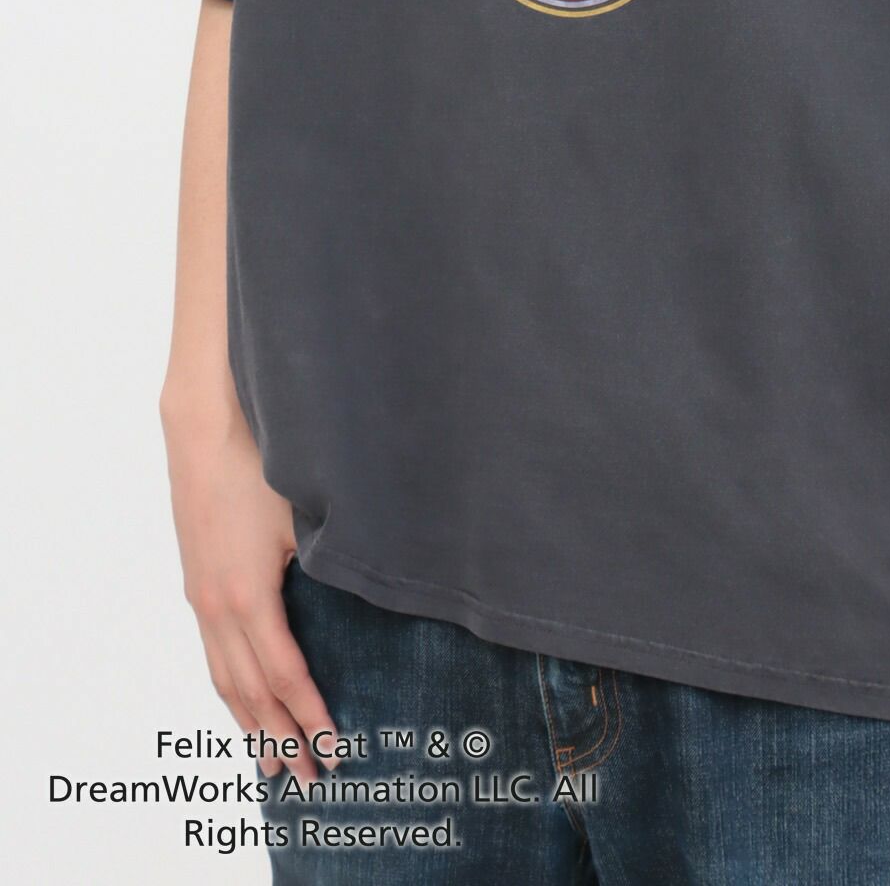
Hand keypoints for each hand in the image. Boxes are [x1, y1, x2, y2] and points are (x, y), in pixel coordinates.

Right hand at [161, 394, 337, 785]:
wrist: (204, 428)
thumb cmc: (262, 464)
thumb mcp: (304, 515)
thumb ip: (330, 562)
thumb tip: (375, 592)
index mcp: (249, 594)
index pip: (284, 674)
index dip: (310, 714)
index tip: (335, 746)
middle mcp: (218, 605)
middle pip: (251, 692)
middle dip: (281, 737)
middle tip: (309, 777)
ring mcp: (202, 596)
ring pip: (224, 679)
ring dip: (248, 724)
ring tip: (271, 760)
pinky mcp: (197, 582)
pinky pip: (212, 654)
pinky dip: (228, 690)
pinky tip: (240, 703)